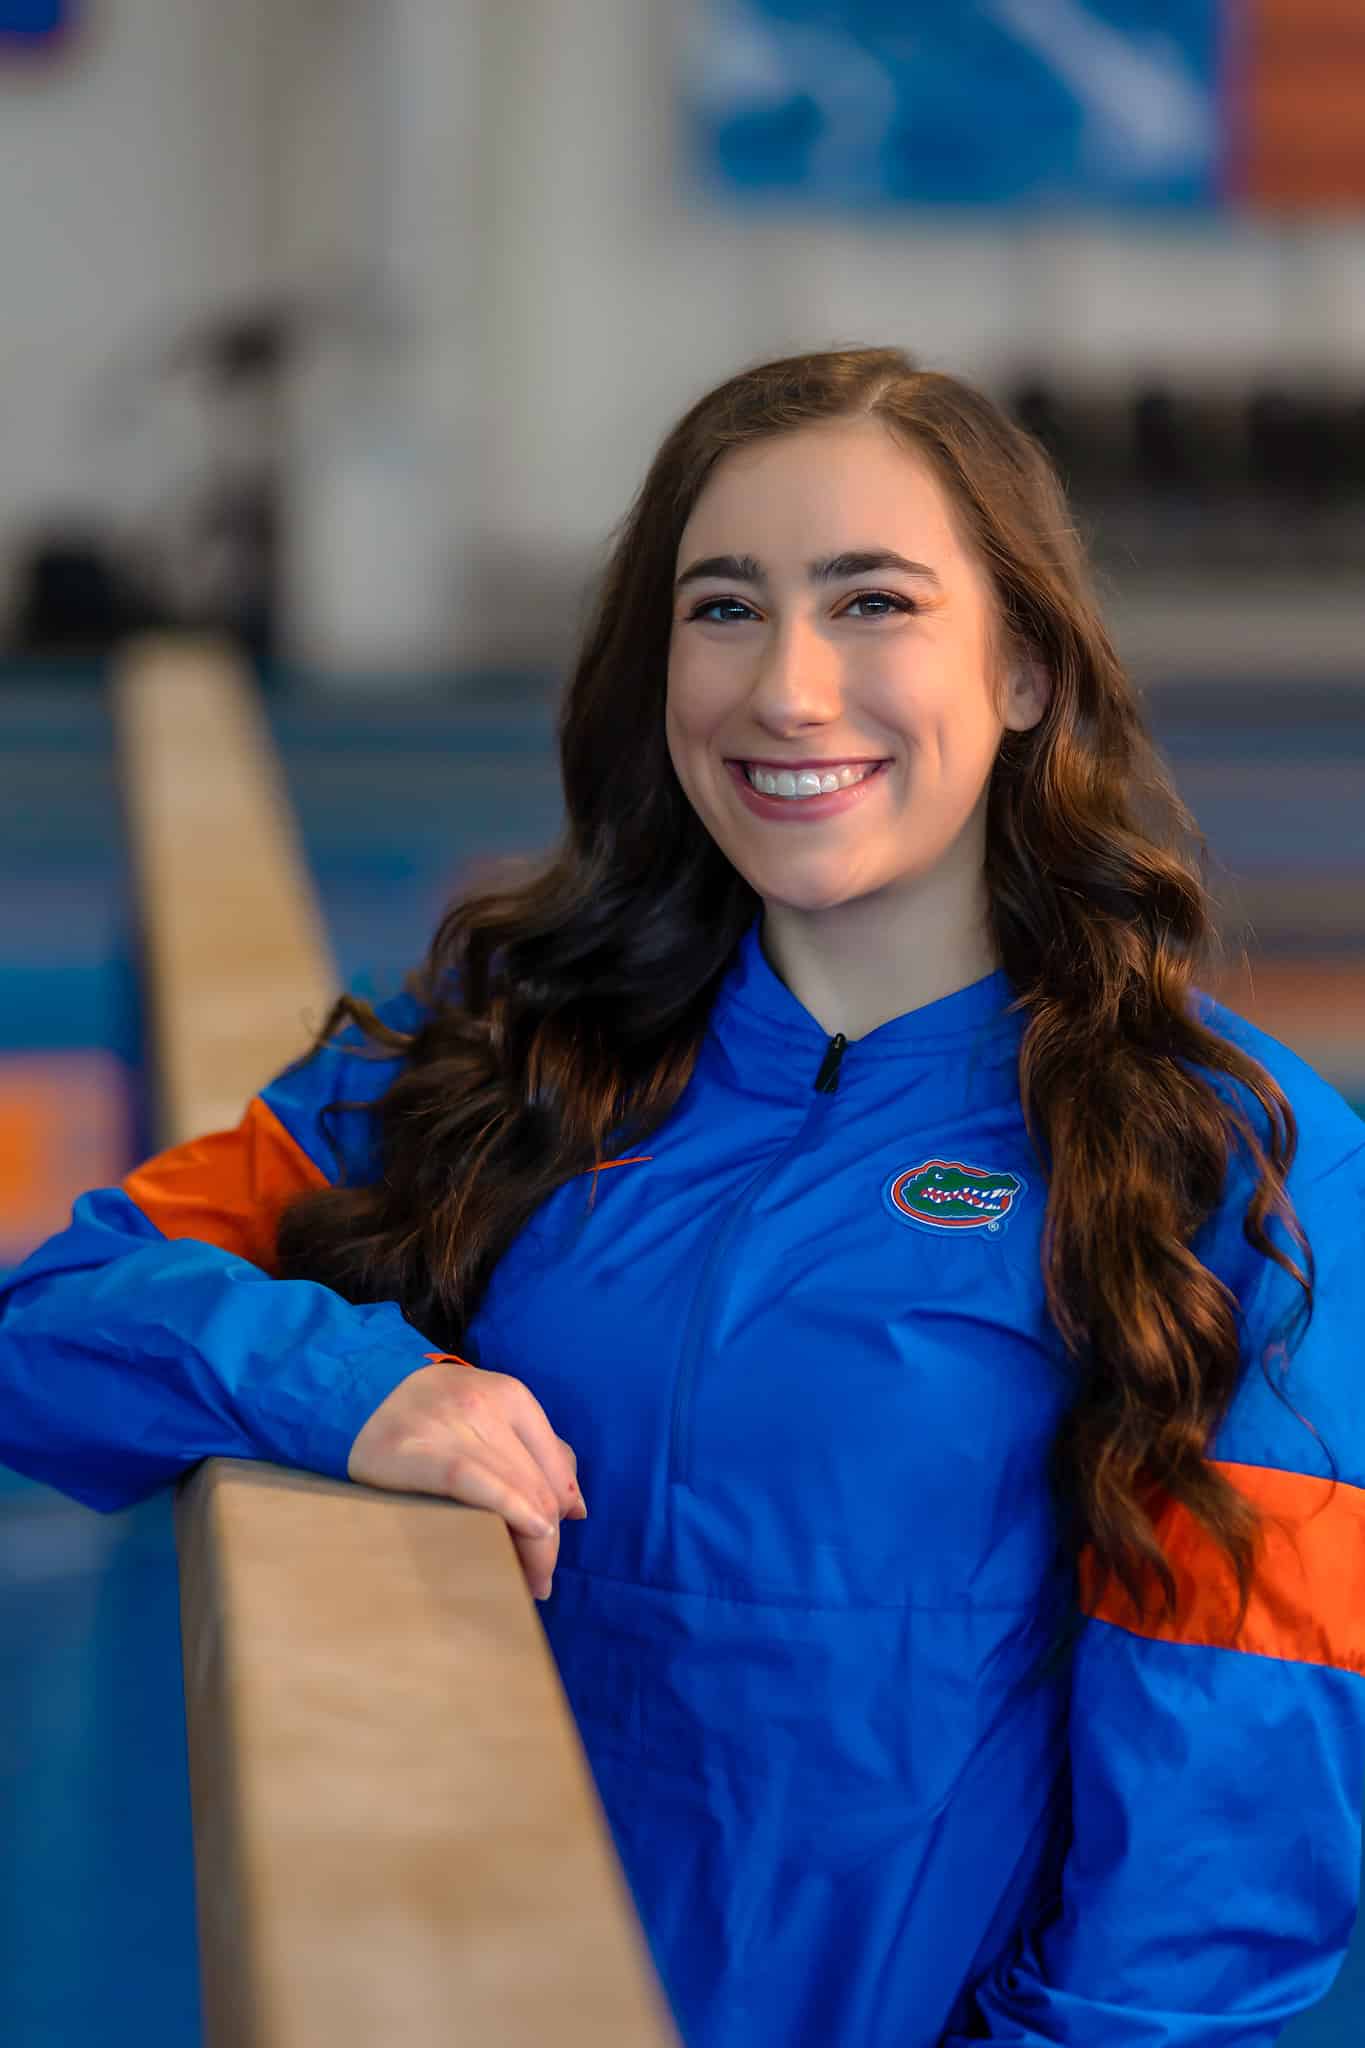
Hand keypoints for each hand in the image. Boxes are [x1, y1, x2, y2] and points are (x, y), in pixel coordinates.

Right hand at [346, 1360, 586, 1600]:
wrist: (355, 1394)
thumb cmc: (432, 1415)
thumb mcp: (488, 1413)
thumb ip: (535, 1449)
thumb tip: (576, 1507)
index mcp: (510, 1395)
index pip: (555, 1468)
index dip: (561, 1514)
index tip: (551, 1545)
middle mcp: (484, 1405)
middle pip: (538, 1487)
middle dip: (547, 1542)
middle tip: (539, 1580)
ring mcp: (450, 1424)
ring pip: (515, 1492)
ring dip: (530, 1548)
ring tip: (526, 1582)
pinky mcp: (415, 1450)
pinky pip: (474, 1483)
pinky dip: (510, 1509)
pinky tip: (525, 1536)